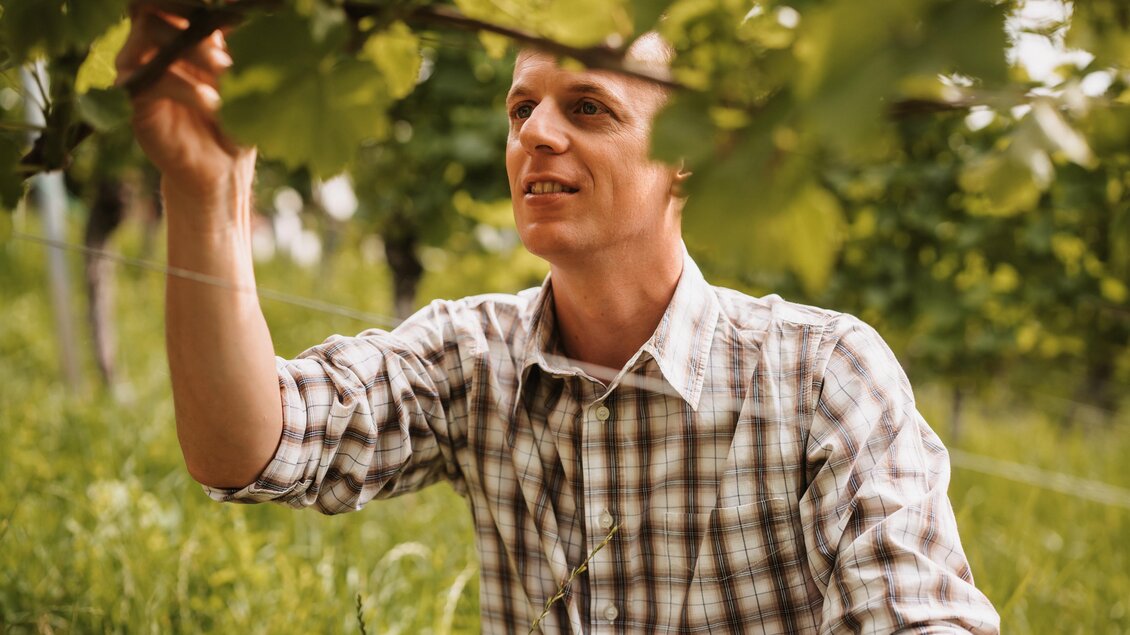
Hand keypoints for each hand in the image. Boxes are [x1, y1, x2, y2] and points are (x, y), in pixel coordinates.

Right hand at [116, 1, 254, 206]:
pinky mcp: (134, 101)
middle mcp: (155, 46)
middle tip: (223, 38)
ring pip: (149, 33)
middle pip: (153, 4)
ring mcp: (140, 70)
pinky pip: (150, 79)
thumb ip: (242, 41)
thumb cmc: (237, 120)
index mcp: (182, 34)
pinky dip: (186, 88)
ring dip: (194, 49)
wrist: (222, 167)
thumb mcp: (246, 77)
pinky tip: (212, 103)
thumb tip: (244, 6)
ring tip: (226, 71)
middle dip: (191, 13)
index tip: (232, 13)